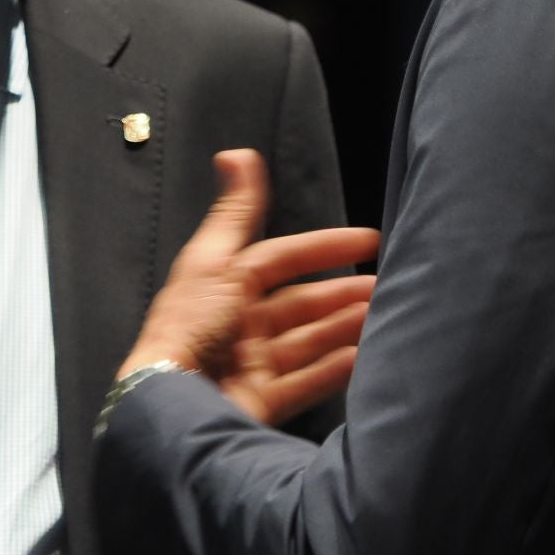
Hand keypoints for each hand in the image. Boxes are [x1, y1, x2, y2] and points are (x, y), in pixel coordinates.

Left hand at [121, 149, 379, 425]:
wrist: (172, 399)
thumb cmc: (188, 326)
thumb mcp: (215, 260)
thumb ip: (236, 211)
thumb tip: (236, 154)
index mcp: (224, 285)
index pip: (281, 258)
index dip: (323, 247)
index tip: (367, 240)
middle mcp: (237, 323)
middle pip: (299, 303)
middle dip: (340, 292)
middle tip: (382, 286)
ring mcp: (249, 363)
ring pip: (306, 341)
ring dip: (342, 327)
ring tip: (381, 317)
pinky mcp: (259, 400)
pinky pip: (303, 382)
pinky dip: (333, 370)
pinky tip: (361, 358)